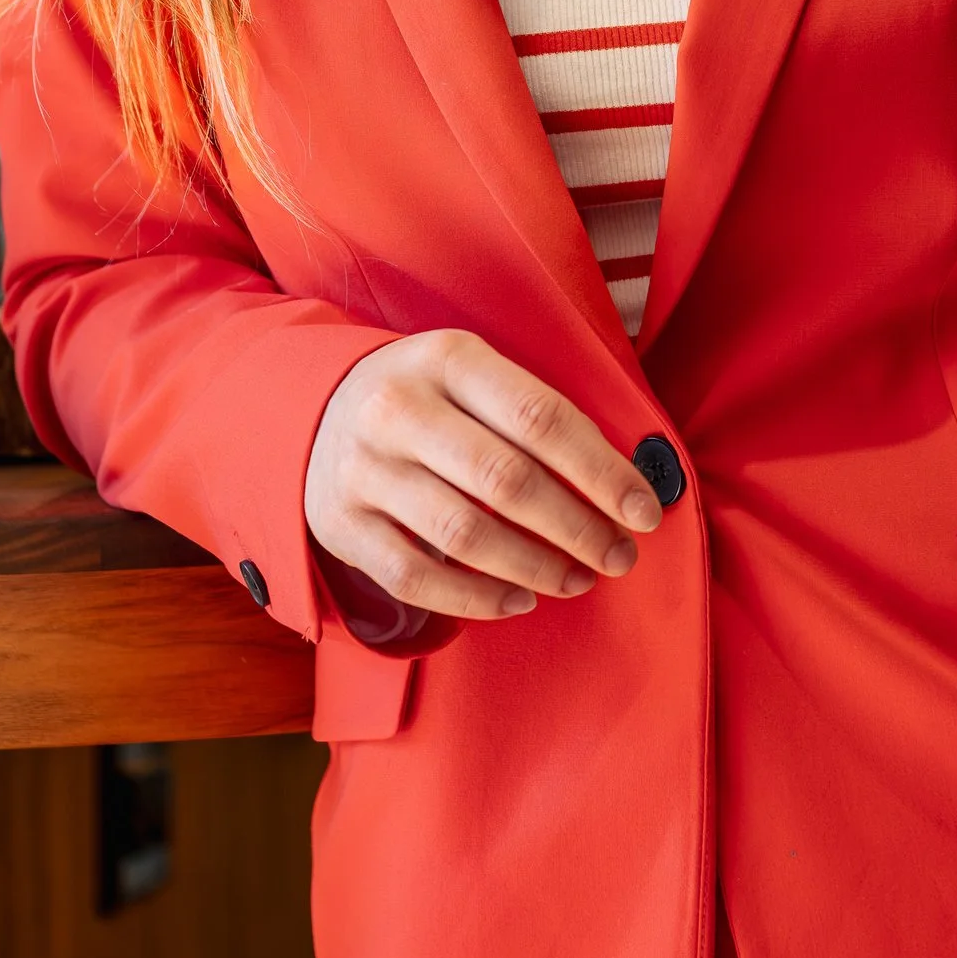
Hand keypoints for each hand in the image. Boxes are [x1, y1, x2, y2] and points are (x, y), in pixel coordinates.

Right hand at [304, 329, 661, 621]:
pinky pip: (416, 577)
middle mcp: (398, 409)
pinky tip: (519, 599)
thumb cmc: (428, 397)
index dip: (602, 471)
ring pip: (464, 534)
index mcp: (447, 358)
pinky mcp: (342, 524)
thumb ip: (536, 414)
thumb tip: (624, 480)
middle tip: (620, 556)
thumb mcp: (472, 374)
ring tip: (578, 579)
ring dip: (536, 566)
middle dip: (578, 528)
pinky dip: (476, 598)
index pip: (541, 418)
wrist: (312, 408)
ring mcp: (364, 469)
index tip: (644, 511)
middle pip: (507, 481)